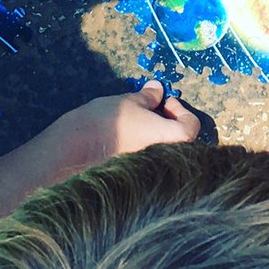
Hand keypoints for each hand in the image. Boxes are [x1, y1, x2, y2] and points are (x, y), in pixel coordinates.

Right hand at [56, 82, 200, 173]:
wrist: (77, 150)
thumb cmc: (109, 121)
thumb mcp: (130, 102)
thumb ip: (148, 97)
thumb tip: (158, 89)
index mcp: (172, 138)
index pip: (191, 126)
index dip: (181, 111)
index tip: (163, 102)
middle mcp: (169, 159)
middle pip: (181, 142)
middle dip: (170, 124)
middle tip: (151, 111)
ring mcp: (154, 172)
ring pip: (166, 152)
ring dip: (157, 137)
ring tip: (138, 124)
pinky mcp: (139, 179)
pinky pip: (151, 163)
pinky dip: (146, 149)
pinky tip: (127, 139)